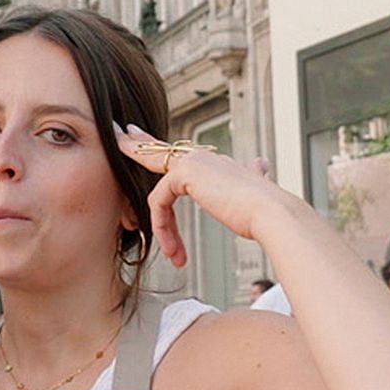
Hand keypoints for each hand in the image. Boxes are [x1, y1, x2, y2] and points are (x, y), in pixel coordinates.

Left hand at [118, 125, 309, 267]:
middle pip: (159, 150)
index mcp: (216, 163)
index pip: (181, 154)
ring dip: (161, 229)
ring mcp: (193, 162)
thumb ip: (253, 175)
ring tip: (172, 255)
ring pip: (157, 191)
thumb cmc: (266, 212)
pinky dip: (163, 228)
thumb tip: (262, 163)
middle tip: (116, 135)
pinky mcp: (184, 174)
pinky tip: (174, 248)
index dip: (158, 146)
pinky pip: (159, 202)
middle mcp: (203, 157)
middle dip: (135, 144)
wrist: (273, 214)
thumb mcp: (253, 190)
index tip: (138, 135)